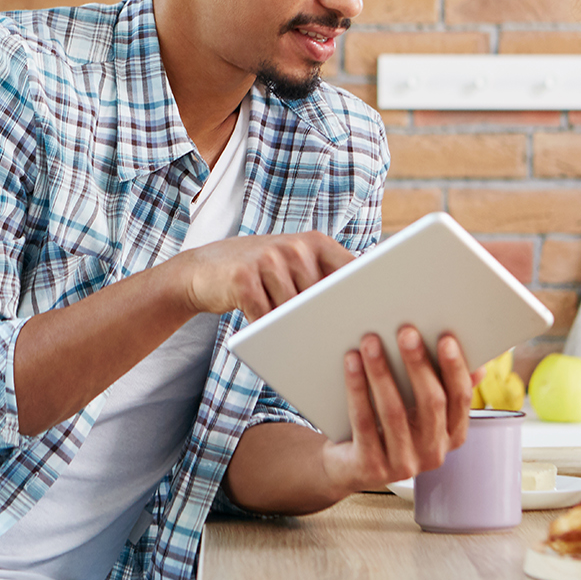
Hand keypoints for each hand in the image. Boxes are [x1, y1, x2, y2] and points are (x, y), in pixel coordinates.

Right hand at [173, 232, 353, 321]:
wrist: (204, 270)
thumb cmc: (259, 274)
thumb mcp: (294, 266)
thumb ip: (323, 278)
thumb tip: (361, 310)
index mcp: (315, 242)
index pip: (350, 268)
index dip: (364, 291)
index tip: (377, 314)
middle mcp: (294, 246)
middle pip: (322, 296)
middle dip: (323, 319)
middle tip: (326, 337)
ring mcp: (267, 259)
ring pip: (293, 309)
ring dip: (289, 326)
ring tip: (285, 331)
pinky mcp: (243, 278)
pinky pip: (264, 315)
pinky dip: (264, 327)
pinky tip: (262, 330)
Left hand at [321, 327, 473, 493]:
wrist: (349, 466)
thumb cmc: (388, 428)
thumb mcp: (421, 412)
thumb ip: (445, 389)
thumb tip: (478, 365)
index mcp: (451, 435)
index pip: (460, 399)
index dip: (455, 369)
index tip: (445, 339)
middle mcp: (432, 453)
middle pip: (431, 403)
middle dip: (418, 364)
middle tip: (406, 332)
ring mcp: (403, 464)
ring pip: (394, 411)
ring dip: (382, 371)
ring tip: (371, 342)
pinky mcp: (371, 466)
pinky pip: (364, 422)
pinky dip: (357, 388)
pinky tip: (352, 363)